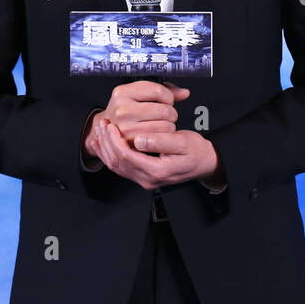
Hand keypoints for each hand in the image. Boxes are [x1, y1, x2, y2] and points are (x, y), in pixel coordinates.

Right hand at [84, 79, 188, 161]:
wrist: (108, 128)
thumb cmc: (128, 109)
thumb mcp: (140, 94)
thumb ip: (164, 91)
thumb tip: (185, 93)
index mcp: (122, 92)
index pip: (159, 91)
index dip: (168, 96)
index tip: (165, 100)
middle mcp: (121, 109)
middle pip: (164, 110)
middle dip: (170, 113)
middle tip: (164, 115)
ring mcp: (125, 127)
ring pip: (165, 126)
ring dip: (168, 125)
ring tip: (160, 123)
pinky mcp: (131, 143)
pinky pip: (160, 139)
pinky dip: (163, 136)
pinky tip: (157, 133)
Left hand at [91, 117, 221, 189]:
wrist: (205, 163)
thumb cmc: (196, 151)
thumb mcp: (183, 142)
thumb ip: (161, 141)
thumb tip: (140, 140)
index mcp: (157, 171)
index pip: (127, 156)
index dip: (115, 140)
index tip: (111, 125)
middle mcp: (148, 179)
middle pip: (118, 162)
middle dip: (107, 142)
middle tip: (101, 124)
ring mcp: (145, 180)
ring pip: (117, 167)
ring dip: (106, 148)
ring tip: (99, 131)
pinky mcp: (143, 176)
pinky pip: (121, 168)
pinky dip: (109, 156)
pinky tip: (103, 145)